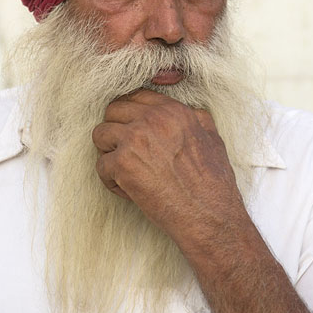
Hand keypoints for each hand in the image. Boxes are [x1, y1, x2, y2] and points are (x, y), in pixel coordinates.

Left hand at [92, 89, 244, 253]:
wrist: (209, 216)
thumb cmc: (213, 183)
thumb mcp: (212, 137)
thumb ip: (195, 118)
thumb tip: (187, 112)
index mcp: (173, 111)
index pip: (136, 96)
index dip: (129, 113)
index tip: (130, 129)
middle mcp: (152, 119)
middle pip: (112, 110)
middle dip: (115, 130)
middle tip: (125, 151)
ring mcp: (134, 139)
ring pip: (100, 134)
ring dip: (108, 152)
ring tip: (124, 170)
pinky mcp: (122, 164)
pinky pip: (100, 165)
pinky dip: (110, 181)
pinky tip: (128, 190)